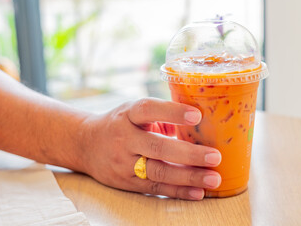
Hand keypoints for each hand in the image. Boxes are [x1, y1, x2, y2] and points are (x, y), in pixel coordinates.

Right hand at [79, 98, 221, 199]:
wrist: (86, 144)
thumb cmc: (119, 124)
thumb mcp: (133, 111)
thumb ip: (162, 117)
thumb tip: (198, 126)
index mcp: (128, 115)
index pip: (149, 110)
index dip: (172, 112)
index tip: (197, 116)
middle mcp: (124, 139)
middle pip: (157, 147)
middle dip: (188, 154)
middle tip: (214, 156)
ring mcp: (124, 163)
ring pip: (158, 172)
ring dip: (188, 177)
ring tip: (213, 178)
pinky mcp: (126, 182)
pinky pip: (155, 188)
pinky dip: (178, 191)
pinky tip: (198, 192)